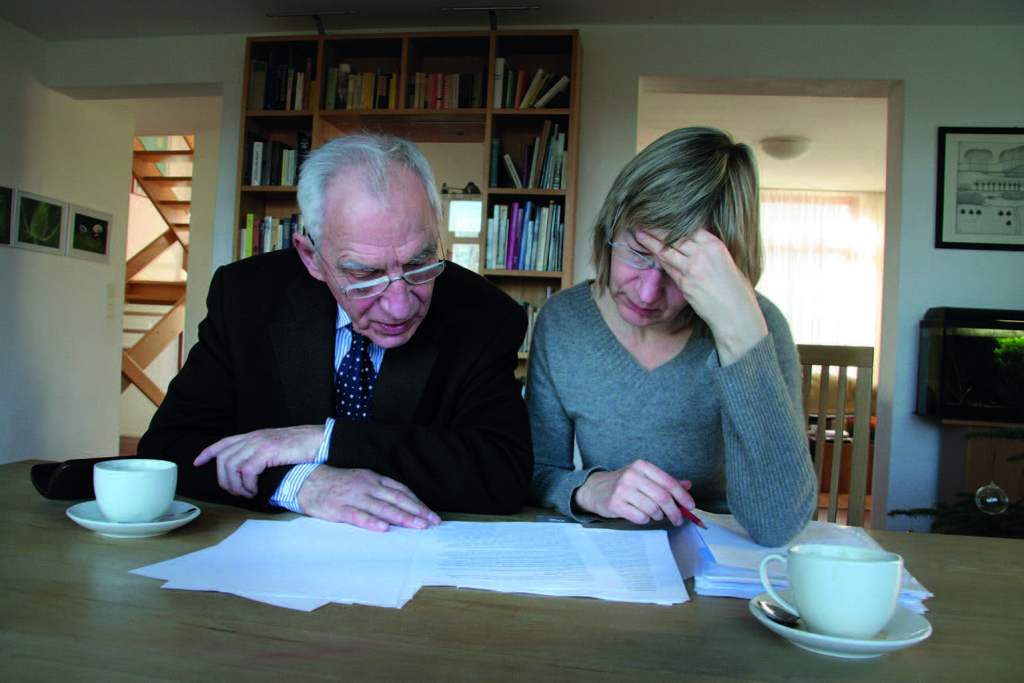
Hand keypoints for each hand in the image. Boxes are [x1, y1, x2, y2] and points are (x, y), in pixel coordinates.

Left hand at [193, 425, 324, 496]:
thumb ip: (261, 453)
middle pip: (223, 458)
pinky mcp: (266, 451)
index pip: (223, 442)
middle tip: (235, 492)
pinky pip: (247, 471)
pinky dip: (248, 485)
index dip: (208, 452)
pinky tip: (256, 490)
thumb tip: (250, 472)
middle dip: (223, 479)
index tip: (197, 462)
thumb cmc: (301, 446)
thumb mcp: (276, 446)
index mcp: (254, 436)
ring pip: (231, 466)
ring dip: (236, 485)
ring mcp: (259, 443)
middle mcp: (253, 437)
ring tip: (247, 494)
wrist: (317, 440)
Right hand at [297, 466, 440, 531]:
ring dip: (403, 518)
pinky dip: (372, 522)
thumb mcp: (362, 481)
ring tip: (418, 526)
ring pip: (383, 508)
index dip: (417, 502)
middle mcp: (367, 486)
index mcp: (374, 479)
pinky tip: (384, 528)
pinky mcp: (340, 509)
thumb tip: (400, 505)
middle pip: (397, 499)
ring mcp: (354, 497)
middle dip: (417, 511)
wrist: (308, 481)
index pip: (401, 491)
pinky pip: (359, 516)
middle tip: (433, 522)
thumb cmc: (338, 484)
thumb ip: (379, 491)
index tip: (430, 514)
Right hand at [573, 459, 694, 524]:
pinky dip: (646, 519)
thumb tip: (688, 485)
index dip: (682, 496)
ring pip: (652, 509)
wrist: (596, 489)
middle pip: (662, 498)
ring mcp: (622, 490)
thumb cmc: (625, 484)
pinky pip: (640, 517)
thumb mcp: (645, 477)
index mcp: (642, 466)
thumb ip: (666, 481)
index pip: (668, 482)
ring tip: (656, 515)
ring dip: (658, 516)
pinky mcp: (615, 504)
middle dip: (674, 512)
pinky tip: (642, 515)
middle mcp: (632, 475)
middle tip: (678, 519)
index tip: (690, 506)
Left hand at [636, 228, 766, 364]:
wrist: (736, 313)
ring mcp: (691, 268)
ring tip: (639, 234)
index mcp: (715, 245)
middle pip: (674, 237)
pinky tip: (651, 254)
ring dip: (650, 242)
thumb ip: (710, 252)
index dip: (673, 224)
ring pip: (666, 251)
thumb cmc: (736, 290)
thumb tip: (696, 246)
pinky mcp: (684, 283)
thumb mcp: (727, 262)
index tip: (663, 220)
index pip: (689, 228)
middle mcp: (702, 253)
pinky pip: (668, 268)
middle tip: (643, 222)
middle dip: (657, 229)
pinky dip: (659, 259)